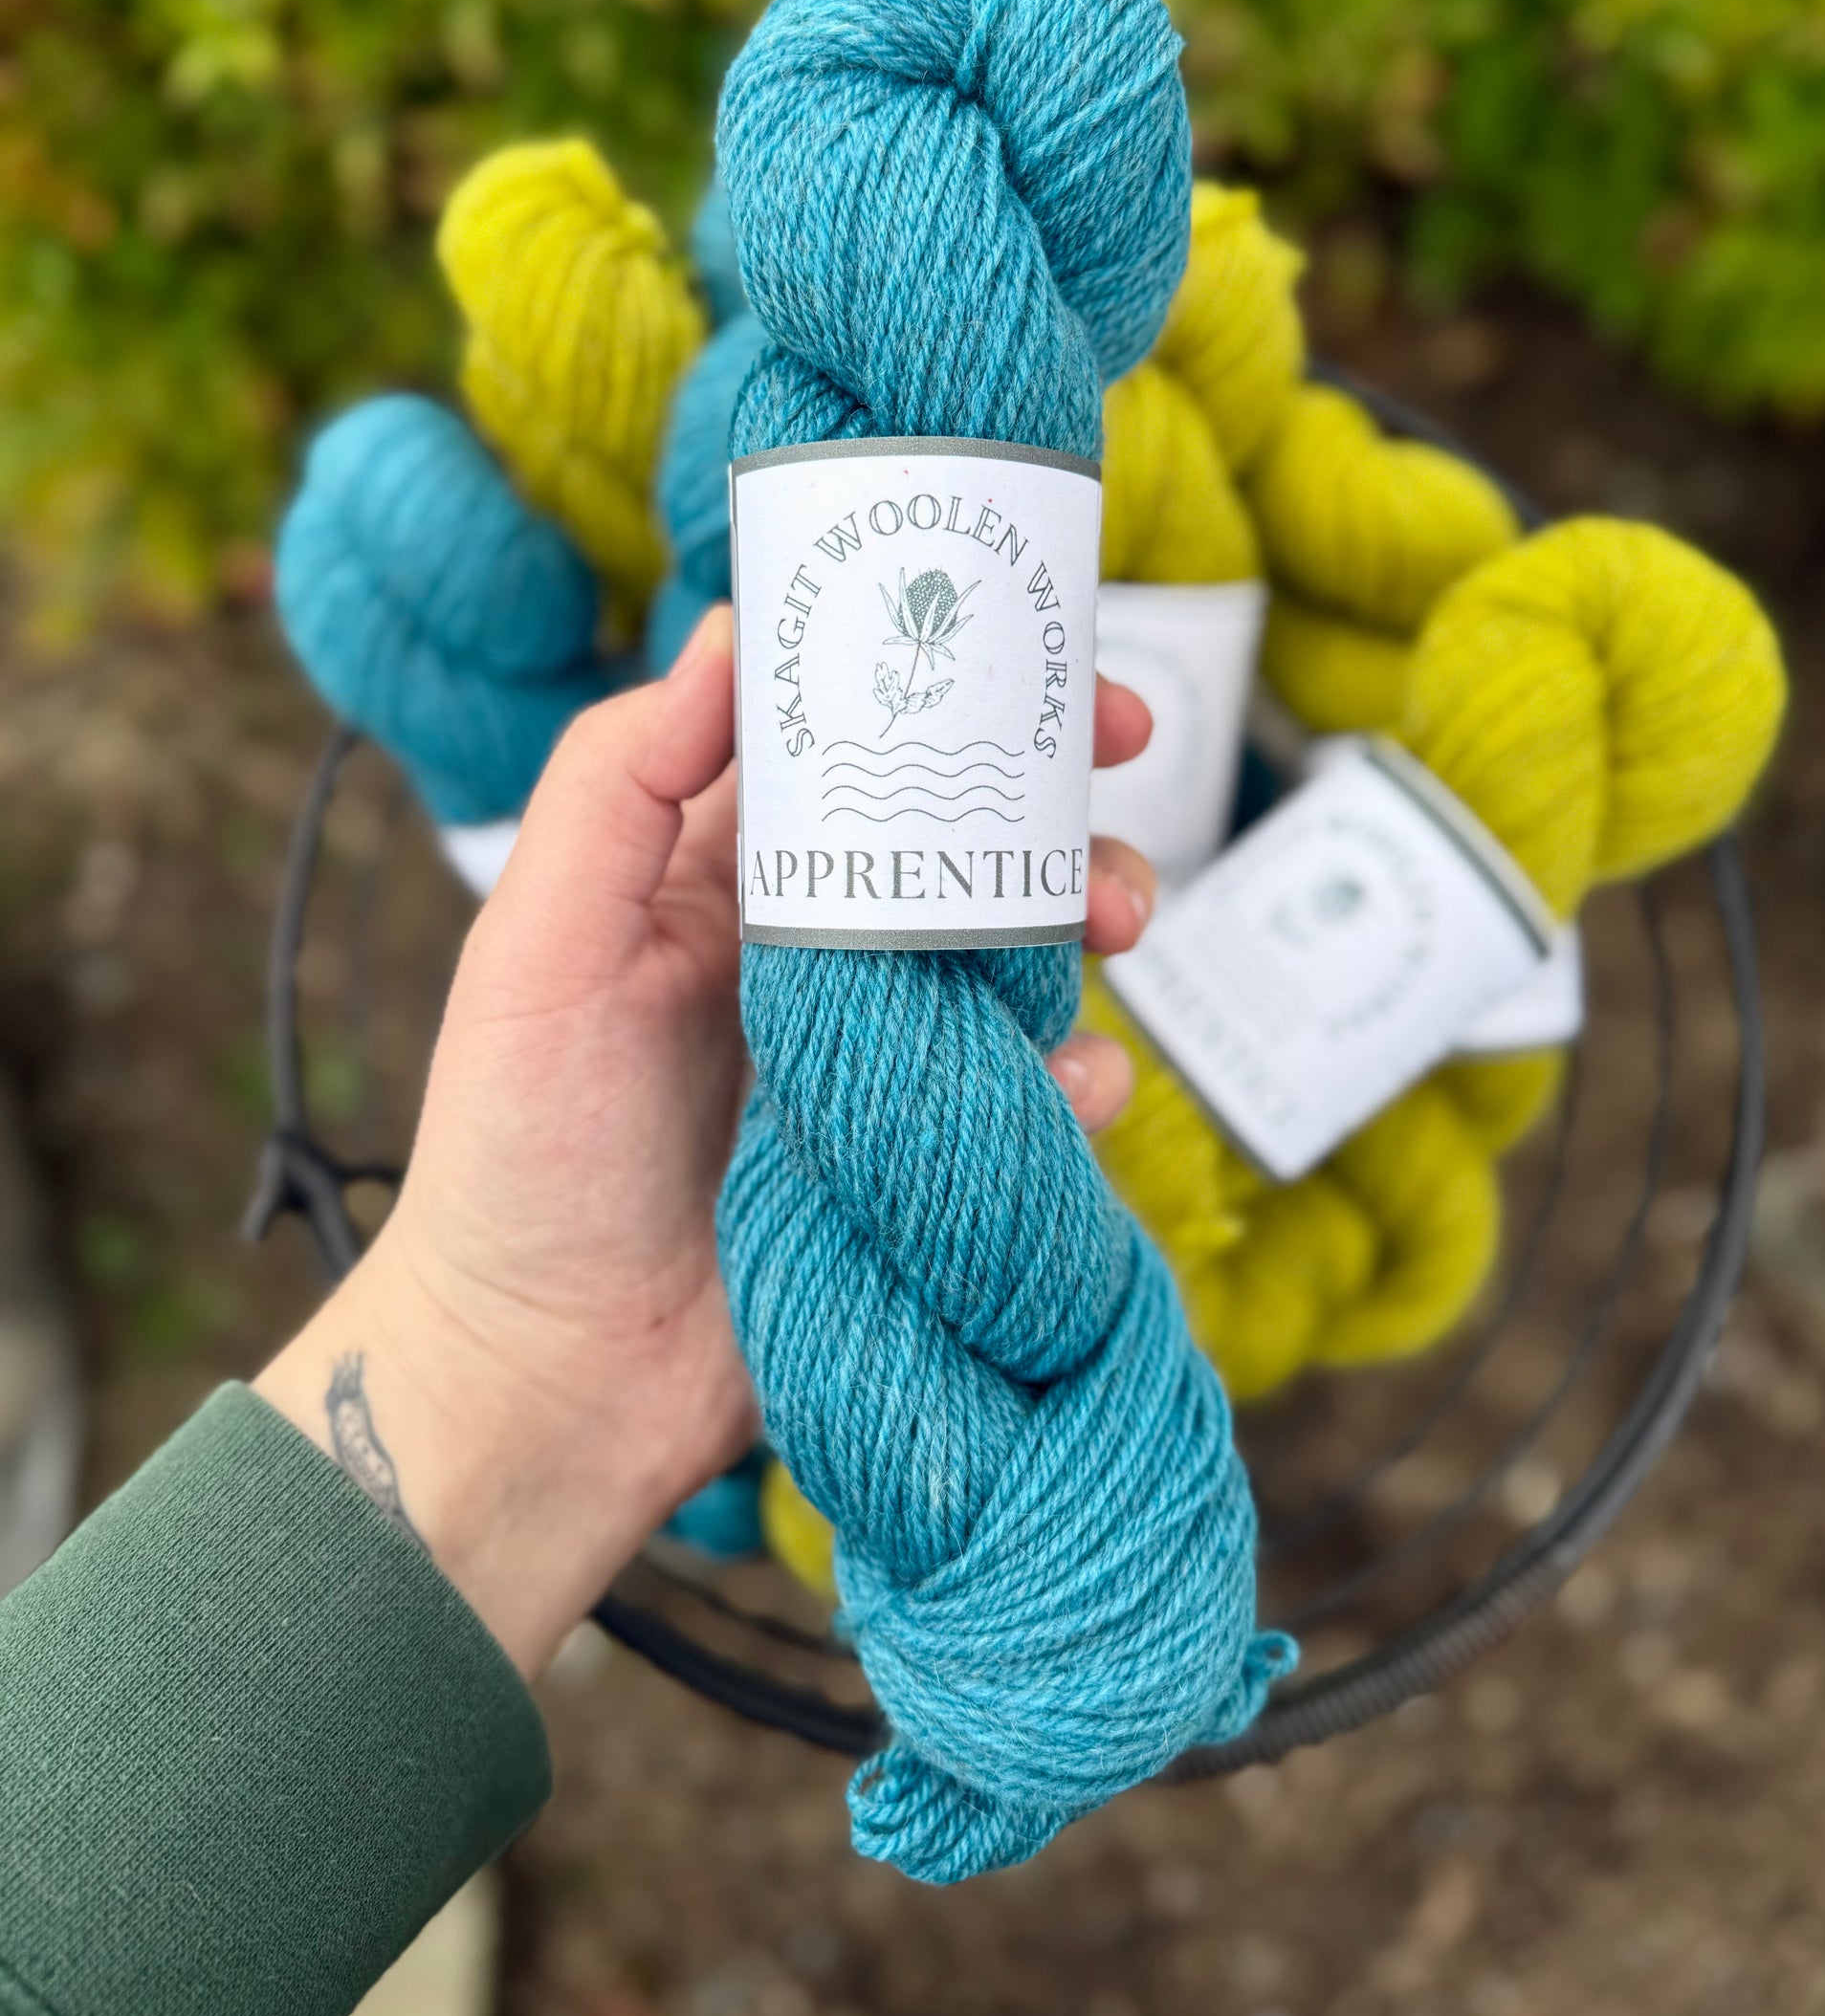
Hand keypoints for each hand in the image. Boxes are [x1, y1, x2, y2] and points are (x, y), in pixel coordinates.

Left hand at [258, 606, 1157, 1674]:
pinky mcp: (924, 1164)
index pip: (847, 744)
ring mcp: (878, 1061)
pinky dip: (1080, 1077)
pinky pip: (1033, 1099)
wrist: (545, 1386)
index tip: (1032, 647)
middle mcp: (811, 953)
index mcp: (718, 877)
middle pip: (958, 838)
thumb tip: (733, 630)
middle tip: (1117, 761)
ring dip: (1085, 914)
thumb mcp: (539, 945)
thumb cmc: (515, 1156)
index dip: (940, 686)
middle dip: (1047, 790)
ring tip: (1116, 920)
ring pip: (1017, 954)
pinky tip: (1075, 1087)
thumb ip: (618, 782)